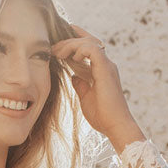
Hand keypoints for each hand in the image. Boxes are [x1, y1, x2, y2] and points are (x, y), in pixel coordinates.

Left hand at [50, 24, 141, 143]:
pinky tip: (71, 58)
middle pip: (87, 41)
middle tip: (53, 48)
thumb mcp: (86, 97)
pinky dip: (80, 49)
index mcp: (101, 69)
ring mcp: (107, 65)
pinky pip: (92, 49)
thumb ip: (80, 85)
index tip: (56, 46)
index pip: (87, 48)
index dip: (73, 41)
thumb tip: (73, 76)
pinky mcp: (106, 69)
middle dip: (68, 41)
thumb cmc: (102, 116)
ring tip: (57, 53)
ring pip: (89, 42)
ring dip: (71, 44)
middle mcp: (105, 64)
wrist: (115, 126)